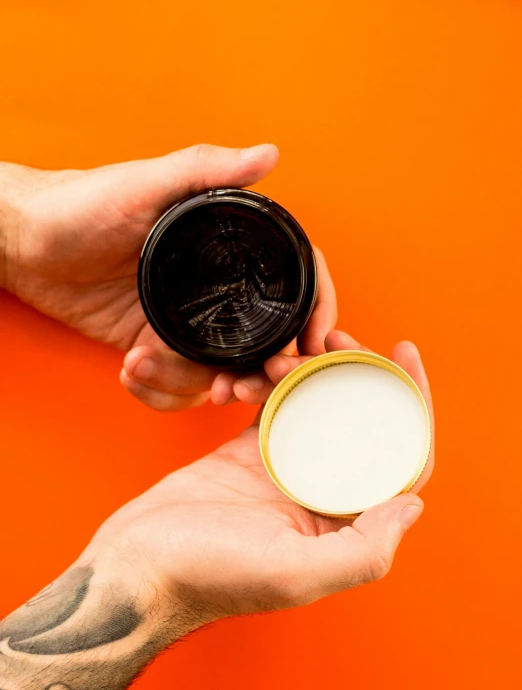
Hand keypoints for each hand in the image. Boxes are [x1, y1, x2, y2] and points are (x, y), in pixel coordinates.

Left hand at [0, 144, 336, 410]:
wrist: (25, 243)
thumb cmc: (80, 203)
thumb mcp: (144, 183)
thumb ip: (207, 169)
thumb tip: (268, 154)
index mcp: (225, 245)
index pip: (290, 278)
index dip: (314, 310)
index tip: (315, 344)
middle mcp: (214, 285)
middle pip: (265, 337)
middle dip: (260, 371)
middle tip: (235, 385)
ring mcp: (186, 320)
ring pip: (221, 370)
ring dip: (193, 384)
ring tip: (150, 366)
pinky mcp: (154, 345)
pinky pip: (177, 383)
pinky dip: (159, 390)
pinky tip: (131, 370)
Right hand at [89, 331, 433, 617]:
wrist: (137, 564)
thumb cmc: (209, 575)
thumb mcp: (293, 573)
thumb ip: (363, 551)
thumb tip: (415, 505)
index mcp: (342, 524)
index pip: (400, 462)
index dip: (414, 407)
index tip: (405, 355)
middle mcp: (320, 494)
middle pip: (361, 424)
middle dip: (363, 374)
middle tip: (342, 335)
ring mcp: (285, 469)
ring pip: (318, 408)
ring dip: (317, 370)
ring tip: (306, 340)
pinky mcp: (250, 452)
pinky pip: (275, 403)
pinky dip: (274, 379)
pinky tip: (269, 359)